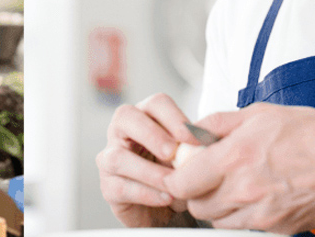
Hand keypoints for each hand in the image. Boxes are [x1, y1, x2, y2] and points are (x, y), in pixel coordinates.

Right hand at [96, 93, 197, 227]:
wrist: (166, 212)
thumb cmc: (176, 176)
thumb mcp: (189, 158)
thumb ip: (194, 148)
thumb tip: (206, 144)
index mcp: (146, 117)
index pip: (156, 103)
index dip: (174, 117)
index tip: (194, 138)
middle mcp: (122, 132)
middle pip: (125, 116)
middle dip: (151, 134)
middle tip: (172, 153)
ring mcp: (109, 158)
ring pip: (117, 156)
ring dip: (149, 171)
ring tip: (173, 184)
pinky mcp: (108, 187)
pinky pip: (120, 187)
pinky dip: (146, 193)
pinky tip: (166, 198)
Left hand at [164, 102, 314, 233]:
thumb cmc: (309, 134)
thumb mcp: (258, 113)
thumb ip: (217, 124)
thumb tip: (189, 131)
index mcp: (234, 157)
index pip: (182, 183)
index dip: (176, 178)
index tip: (181, 171)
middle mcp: (244, 189)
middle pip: (196, 207)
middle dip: (195, 193)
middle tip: (206, 178)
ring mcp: (261, 213)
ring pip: (218, 221)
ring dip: (217, 206)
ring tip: (232, 186)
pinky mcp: (277, 228)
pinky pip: (244, 228)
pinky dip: (241, 216)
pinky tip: (254, 196)